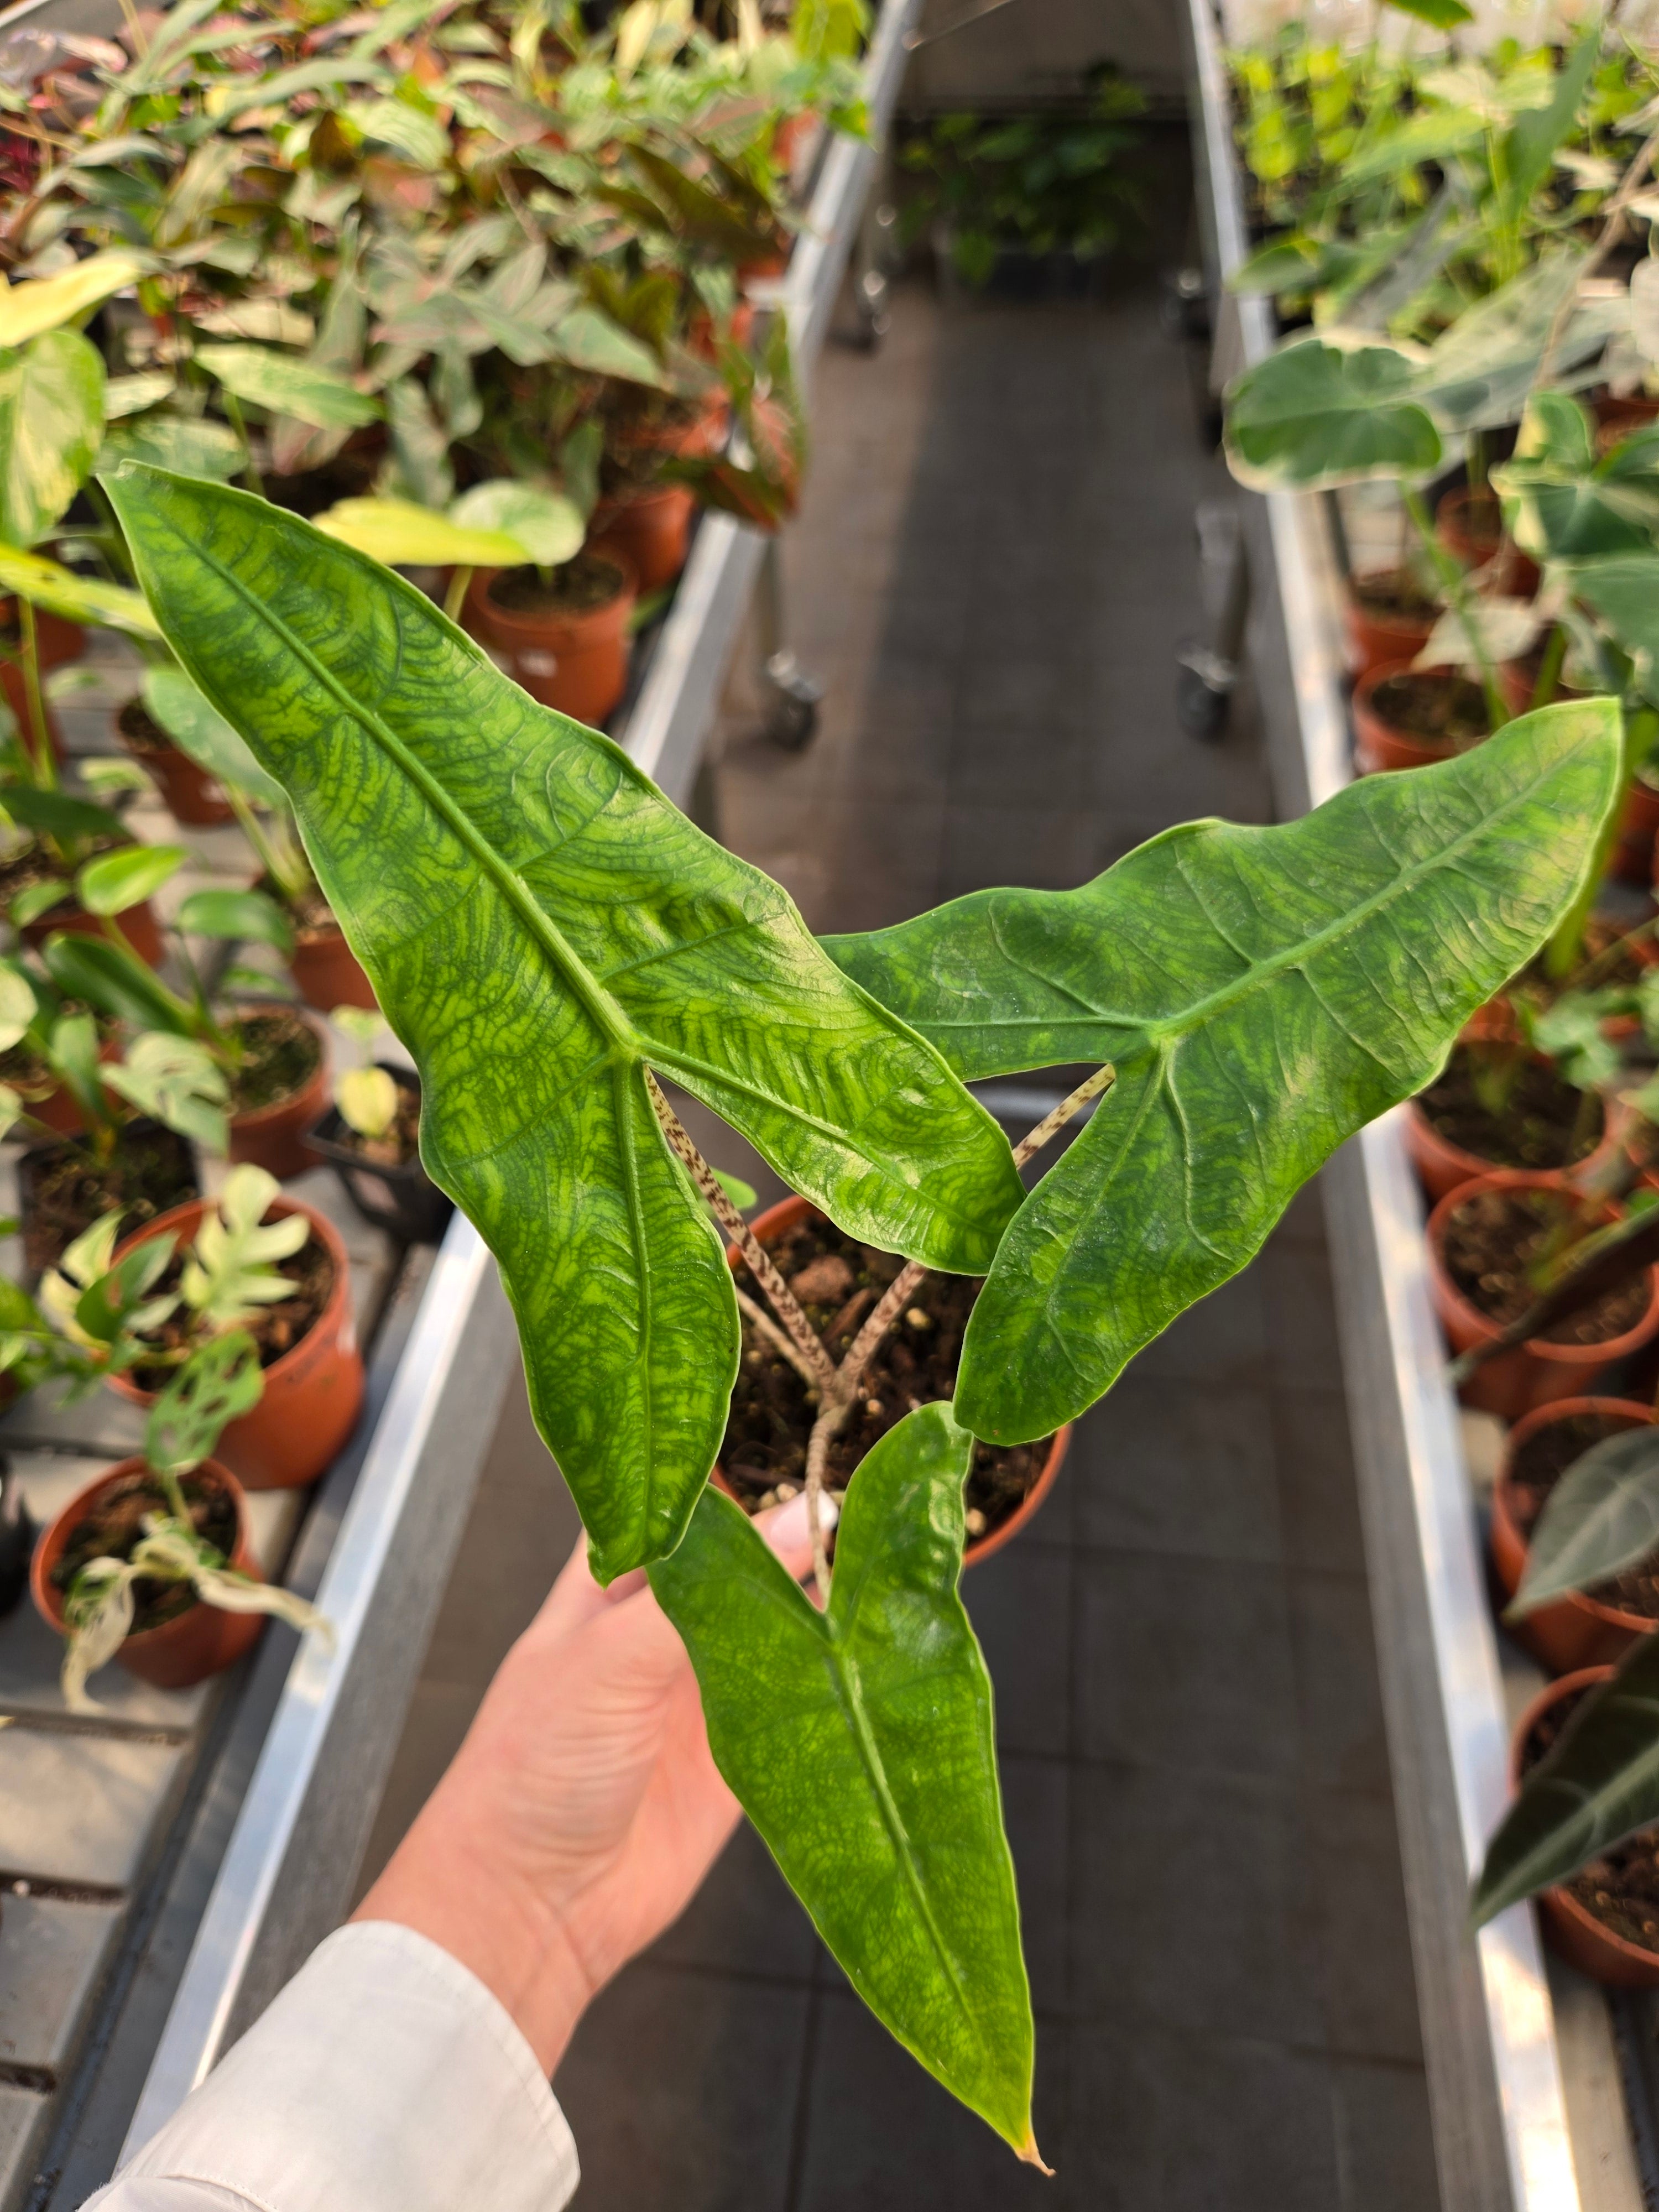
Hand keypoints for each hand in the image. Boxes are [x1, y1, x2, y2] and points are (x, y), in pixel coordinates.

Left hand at [353, 1489, 823, 2074]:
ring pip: (771, 1629)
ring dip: (820, 1606)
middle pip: (733, 1565)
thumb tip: (802, 1520)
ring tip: (888, 1557)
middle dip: (788, 1538)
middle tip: (860, 1497)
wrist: (532, 1906)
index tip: (791, 1439)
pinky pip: (794, 1703)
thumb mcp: (611, 1654)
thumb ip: (709, 1589)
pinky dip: (833, 1680)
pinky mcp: (736, 1755)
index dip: (720, 1473)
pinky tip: (880, 1647)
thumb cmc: (536, 1764)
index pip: (668, 1507)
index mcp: (607, 1587)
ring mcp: (697, 1694)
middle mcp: (655, 1632)